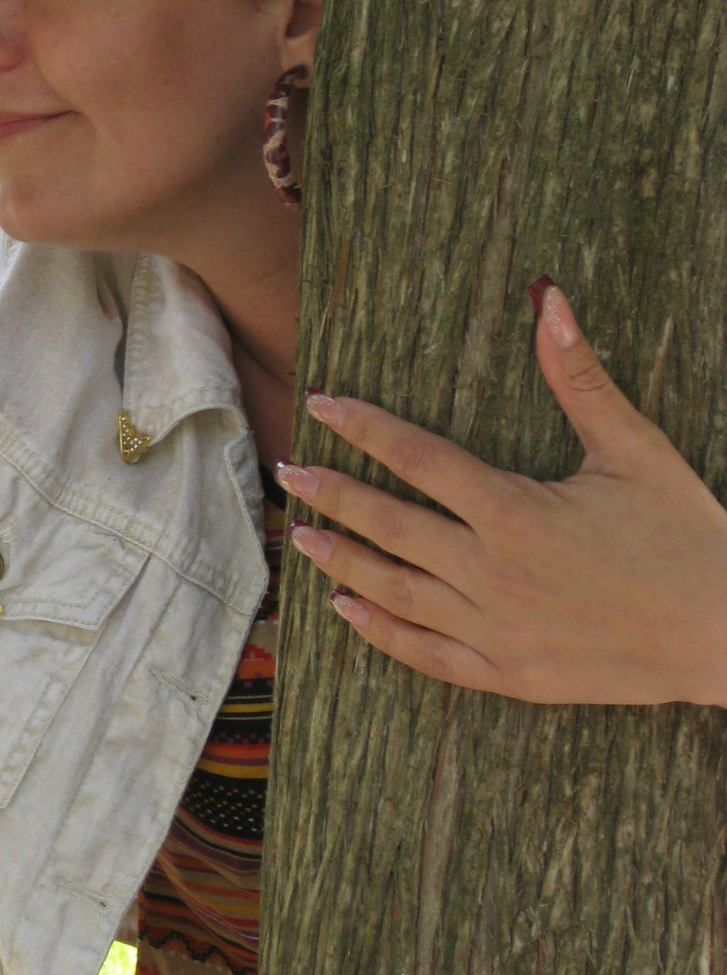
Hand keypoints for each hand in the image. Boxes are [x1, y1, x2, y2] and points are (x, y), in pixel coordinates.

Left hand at [275, 283, 726, 704]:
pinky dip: (380, 632)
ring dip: (343, 560)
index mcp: (516, 511)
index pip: (418, 459)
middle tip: (290, 471)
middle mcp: (493, 572)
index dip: (365, 428)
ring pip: (396, 591)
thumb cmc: (685, 535)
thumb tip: (549, 298)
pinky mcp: (510, 676)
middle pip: (390, 525)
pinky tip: (346, 609)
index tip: (321, 405)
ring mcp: (497, 631)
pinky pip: (427, 654)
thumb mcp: (634, 448)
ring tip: (301, 535)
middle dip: (334, 493)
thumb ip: (579, 376)